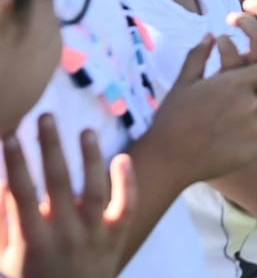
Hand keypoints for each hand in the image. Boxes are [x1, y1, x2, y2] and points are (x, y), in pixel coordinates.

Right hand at [0, 118, 134, 277]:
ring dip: (89, 157)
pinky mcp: (116, 236)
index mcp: (32, 240)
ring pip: (93, 189)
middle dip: (50, 148)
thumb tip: (3, 184)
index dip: (16, 162)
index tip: (11, 134)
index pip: (21, 194)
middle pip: (57, 183)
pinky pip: (125, 207)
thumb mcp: (7, 257)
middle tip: (45, 117)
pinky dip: (127, 183)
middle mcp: (64, 234)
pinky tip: (122, 158)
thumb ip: (5, 223)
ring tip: (85, 130)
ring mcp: (93, 234)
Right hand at [141, 35, 256, 183]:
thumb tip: (210, 35)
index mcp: (235, 82)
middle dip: (246, 103)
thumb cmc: (172, 119)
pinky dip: (241, 144)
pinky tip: (218, 148)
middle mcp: (250, 102)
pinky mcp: (253, 149)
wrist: (167, 160)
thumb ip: (200, 56)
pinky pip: (254, 142)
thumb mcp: (184, 83)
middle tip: (217, 115)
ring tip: (214, 133)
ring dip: (243, 124)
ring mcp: (254, 127)